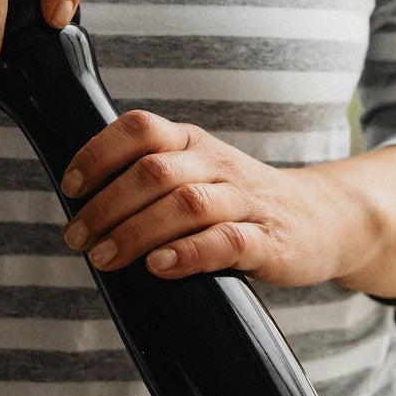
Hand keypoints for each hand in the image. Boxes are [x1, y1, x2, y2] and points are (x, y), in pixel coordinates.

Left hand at [59, 111, 372, 286]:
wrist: (324, 219)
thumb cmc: (245, 203)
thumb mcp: (200, 174)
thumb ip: (152, 181)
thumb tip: (83, 210)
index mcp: (194, 144)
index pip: (141, 129)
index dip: (98, 154)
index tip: (71, 188)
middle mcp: (218, 165)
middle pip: (154, 172)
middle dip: (106, 206)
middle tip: (78, 239)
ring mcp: (246, 202)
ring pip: (186, 204)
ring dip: (137, 231)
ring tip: (106, 258)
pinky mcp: (269, 241)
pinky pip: (227, 241)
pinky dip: (188, 253)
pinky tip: (160, 267)